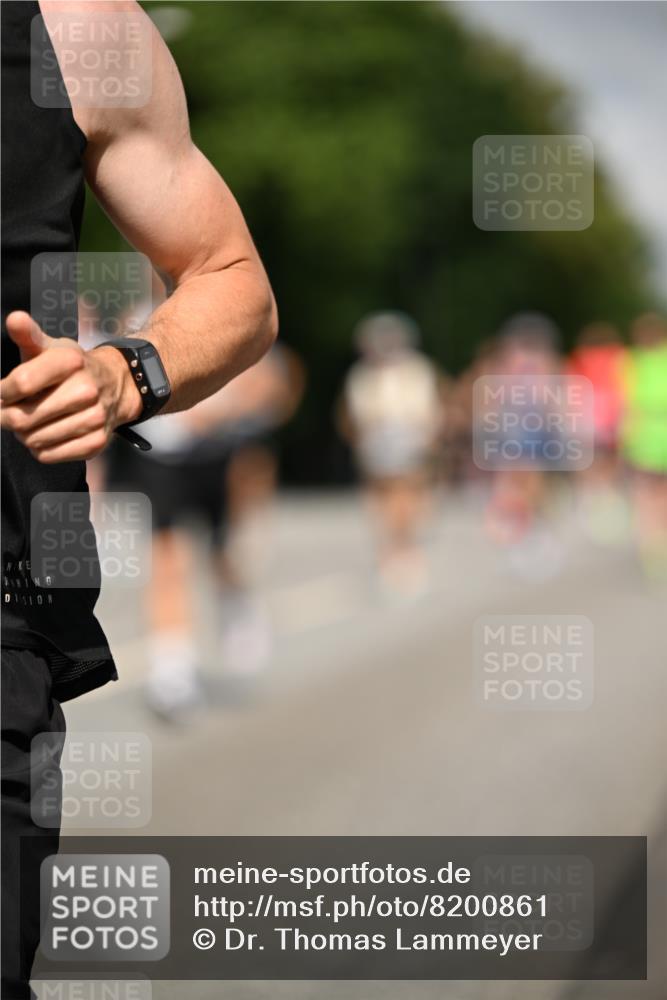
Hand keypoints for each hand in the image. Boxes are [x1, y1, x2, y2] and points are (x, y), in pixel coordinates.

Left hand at [0, 311, 141, 462]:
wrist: (116, 386)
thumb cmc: (73, 368)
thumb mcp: (51, 347)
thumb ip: (28, 335)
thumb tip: (14, 319)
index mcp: (71, 361)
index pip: (21, 383)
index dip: (2, 393)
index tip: (2, 393)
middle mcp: (86, 389)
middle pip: (23, 417)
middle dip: (7, 417)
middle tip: (10, 412)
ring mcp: (93, 418)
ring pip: (33, 439)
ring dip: (23, 434)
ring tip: (31, 422)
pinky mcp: (95, 442)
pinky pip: (49, 455)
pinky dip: (40, 449)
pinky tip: (45, 434)